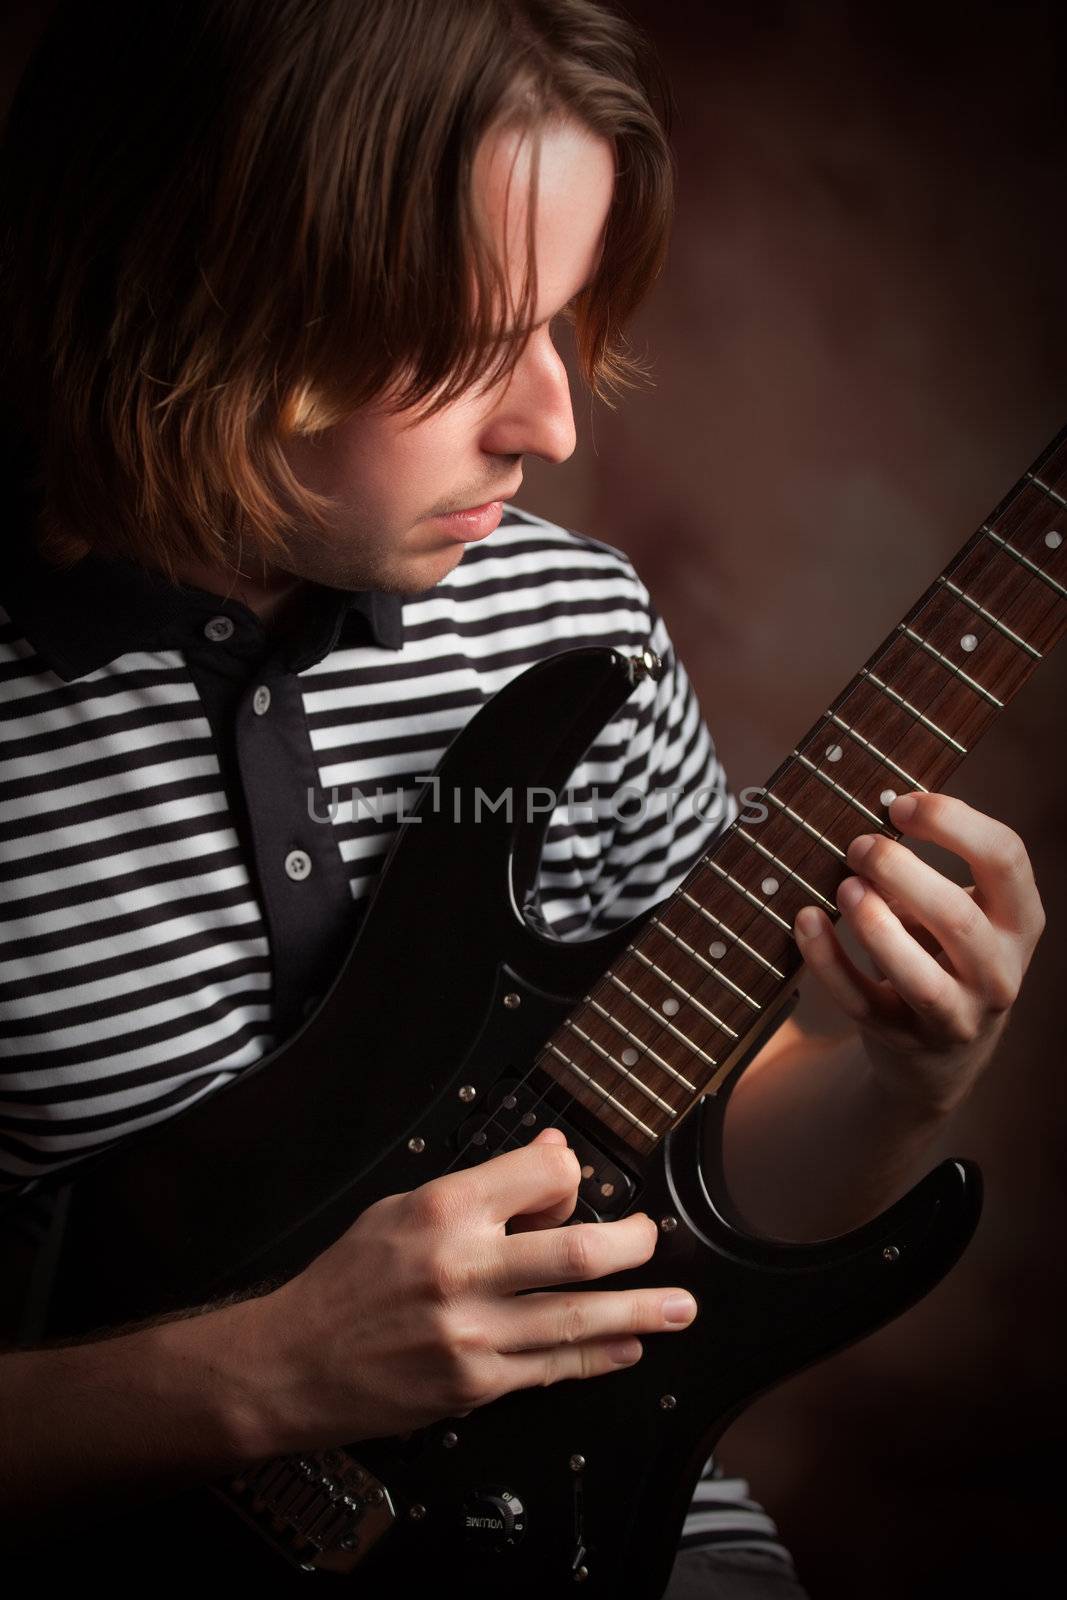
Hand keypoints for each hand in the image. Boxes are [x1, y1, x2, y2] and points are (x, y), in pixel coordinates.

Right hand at [245, 1128, 697, 1452]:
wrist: (293, 1363)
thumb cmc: (346, 1283)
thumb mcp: (400, 1209)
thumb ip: (480, 1186)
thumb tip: (550, 1157)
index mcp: (441, 1211)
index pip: (539, 1176)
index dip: (569, 1175)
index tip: (577, 1182)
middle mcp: (462, 1268)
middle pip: (575, 1250)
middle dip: (631, 1245)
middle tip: (653, 1240)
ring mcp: (472, 1332)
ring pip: (577, 1318)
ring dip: (639, 1311)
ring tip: (679, 1306)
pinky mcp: (475, 1384)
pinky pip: (553, 1369)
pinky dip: (598, 1357)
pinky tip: (627, 1347)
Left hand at [792, 791, 1045, 1113]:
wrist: (943, 1053)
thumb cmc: (944, 955)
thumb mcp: (958, 912)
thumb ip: (926, 875)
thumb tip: (867, 832)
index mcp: (1020, 920)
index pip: (1005, 857)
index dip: (952, 822)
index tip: (899, 805)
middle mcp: (999, 972)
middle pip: (958, 918)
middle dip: (901, 873)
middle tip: (859, 846)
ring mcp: (955, 1015)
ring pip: (919, 978)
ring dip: (875, 926)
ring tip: (845, 886)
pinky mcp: (904, 1040)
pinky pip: (862, 1002)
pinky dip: (829, 961)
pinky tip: (806, 921)